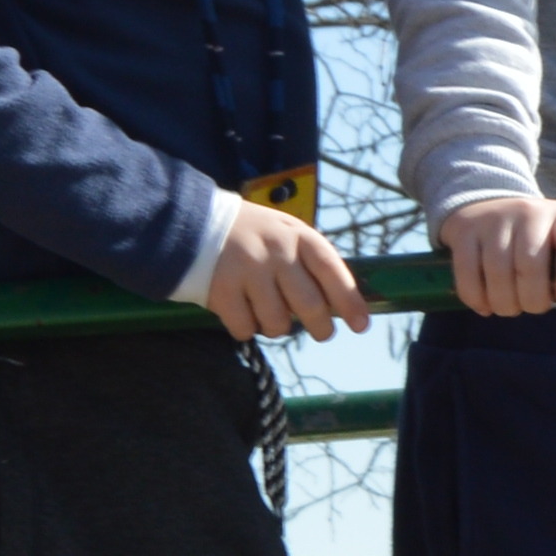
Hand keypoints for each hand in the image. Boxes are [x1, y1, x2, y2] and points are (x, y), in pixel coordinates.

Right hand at [201, 199, 370, 343]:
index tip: (360, 325)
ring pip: (278, 323)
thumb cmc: (254, 237)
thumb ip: (312, 264)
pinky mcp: (222, 289)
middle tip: (323, 333)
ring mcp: (248, 270)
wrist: (195, 223)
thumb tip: (342, 307)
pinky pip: (246, 328)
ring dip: (278, 327)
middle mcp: (276, 252)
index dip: (350, 301)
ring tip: (270, 313)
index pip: (332, 271)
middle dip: (321, 327)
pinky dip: (247, 329)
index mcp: (298, 236)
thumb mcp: (288, 235)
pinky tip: (243, 312)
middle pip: (310, 306)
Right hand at [439, 191, 555, 333]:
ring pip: (497, 271)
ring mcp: (496, 218)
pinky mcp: (466, 229)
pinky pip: (467, 273)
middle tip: (532, 306)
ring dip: (504, 304)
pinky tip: (486, 306)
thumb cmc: (542, 254)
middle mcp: (531, 212)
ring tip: (510, 307)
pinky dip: (477, 299)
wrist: (494, 213)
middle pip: (530, 266)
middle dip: (532, 301)